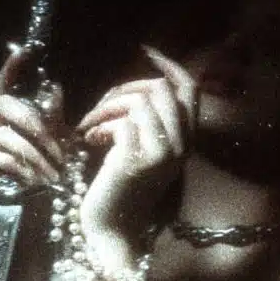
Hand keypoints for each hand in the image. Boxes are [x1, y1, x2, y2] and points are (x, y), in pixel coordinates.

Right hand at [0, 45, 66, 189]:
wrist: (24, 221)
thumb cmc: (37, 184)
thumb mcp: (52, 150)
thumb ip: (53, 120)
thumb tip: (55, 87)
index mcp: (8, 121)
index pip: (6, 86)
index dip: (13, 67)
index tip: (26, 50)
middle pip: (4, 104)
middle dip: (35, 124)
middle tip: (58, 151)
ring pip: (4, 136)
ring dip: (34, 156)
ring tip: (53, 176)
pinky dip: (18, 168)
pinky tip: (33, 182)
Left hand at [75, 45, 197, 240]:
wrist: (111, 230)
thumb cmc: (118, 189)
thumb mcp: (140, 150)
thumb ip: (146, 121)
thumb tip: (134, 86)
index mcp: (185, 142)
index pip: (189, 90)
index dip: (168, 65)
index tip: (145, 51)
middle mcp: (182, 147)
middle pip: (161, 89)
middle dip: (125, 89)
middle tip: (101, 109)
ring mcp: (164, 154)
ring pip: (140, 102)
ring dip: (108, 108)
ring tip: (92, 127)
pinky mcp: (140, 161)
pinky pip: (123, 122)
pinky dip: (101, 126)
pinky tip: (90, 142)